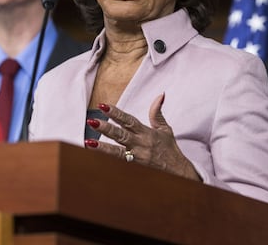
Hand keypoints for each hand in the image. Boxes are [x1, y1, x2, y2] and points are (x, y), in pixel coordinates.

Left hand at [85, 93, 200, 180]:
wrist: (178, 172)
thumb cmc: (170, 149)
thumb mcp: (165, 129)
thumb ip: (157, 112)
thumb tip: (160, 95)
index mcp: (147, 133)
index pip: (129, 120)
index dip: (116, 113)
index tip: (104, 106)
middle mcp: (141, 144)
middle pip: (121, 135)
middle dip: (106, 128)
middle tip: (92, 121)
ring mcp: (137, 157)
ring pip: (117, 152)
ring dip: (102, 147)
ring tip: (89, 143)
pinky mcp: (135, 168)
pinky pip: (120, 164)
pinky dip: (108, 160)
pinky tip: (96, 157)